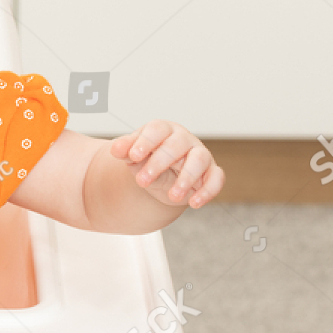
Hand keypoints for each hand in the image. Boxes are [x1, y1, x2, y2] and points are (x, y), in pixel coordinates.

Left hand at [109, 121, 223, 208]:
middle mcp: (184, 139)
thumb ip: (125, 150)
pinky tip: (194, 203)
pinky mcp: (211, 172)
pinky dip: (208, 191)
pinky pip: (216, 178)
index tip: (133, 156)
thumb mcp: (133, 155)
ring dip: (186, 178)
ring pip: (199, 160)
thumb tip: (116, 149)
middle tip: (142, 181)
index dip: (145, 142)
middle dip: (159, 163)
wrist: (160, 178)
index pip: (157, 129)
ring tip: (172, 195)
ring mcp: (200, 154)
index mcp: (163, 130)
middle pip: (176, 145)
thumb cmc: (147, 160)